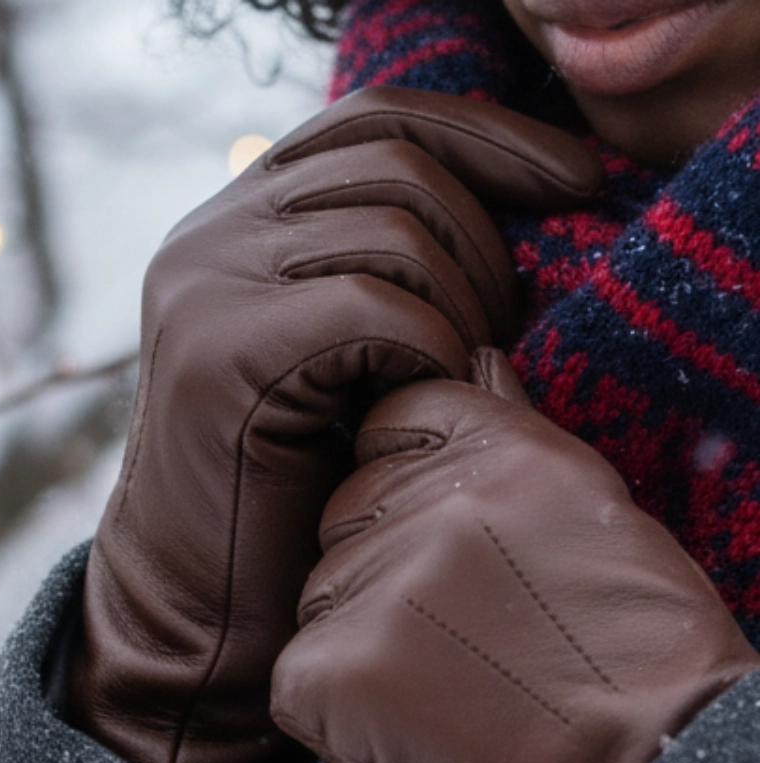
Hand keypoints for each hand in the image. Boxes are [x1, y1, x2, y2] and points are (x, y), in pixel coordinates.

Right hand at [71, 88, 601, 762]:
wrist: (205, 618)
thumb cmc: (298, 506)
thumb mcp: (353, 364)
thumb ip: (395, 275)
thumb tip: (520, 209)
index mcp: (239, 222)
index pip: (379, 119)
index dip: (490, 137)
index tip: (580, 181)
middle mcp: (209, 236)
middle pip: (398, 164)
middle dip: (484, 245)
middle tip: (505, 339)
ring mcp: (207, 287)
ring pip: (393, 230)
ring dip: (460, 309)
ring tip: (462, 385)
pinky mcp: (222, 352)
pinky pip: (372, 306)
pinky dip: (427, 351)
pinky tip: (424, 408)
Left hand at [270, 349, 758, 762]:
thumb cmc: (641, 671)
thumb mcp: (597, 521)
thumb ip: (515, 441)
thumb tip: (478, 359)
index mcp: (504, 450)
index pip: (395, 421)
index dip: (409, 488)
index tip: (454, 555)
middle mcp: (434, 501)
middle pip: (345, 512)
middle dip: (382, 572)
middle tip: (462, 646)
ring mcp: (379, 583)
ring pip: (319, 598)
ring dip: (360, 646)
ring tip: (450, 696)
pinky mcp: (336, 667)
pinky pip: (295, 679)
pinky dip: (336, 717)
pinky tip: (412, 736)